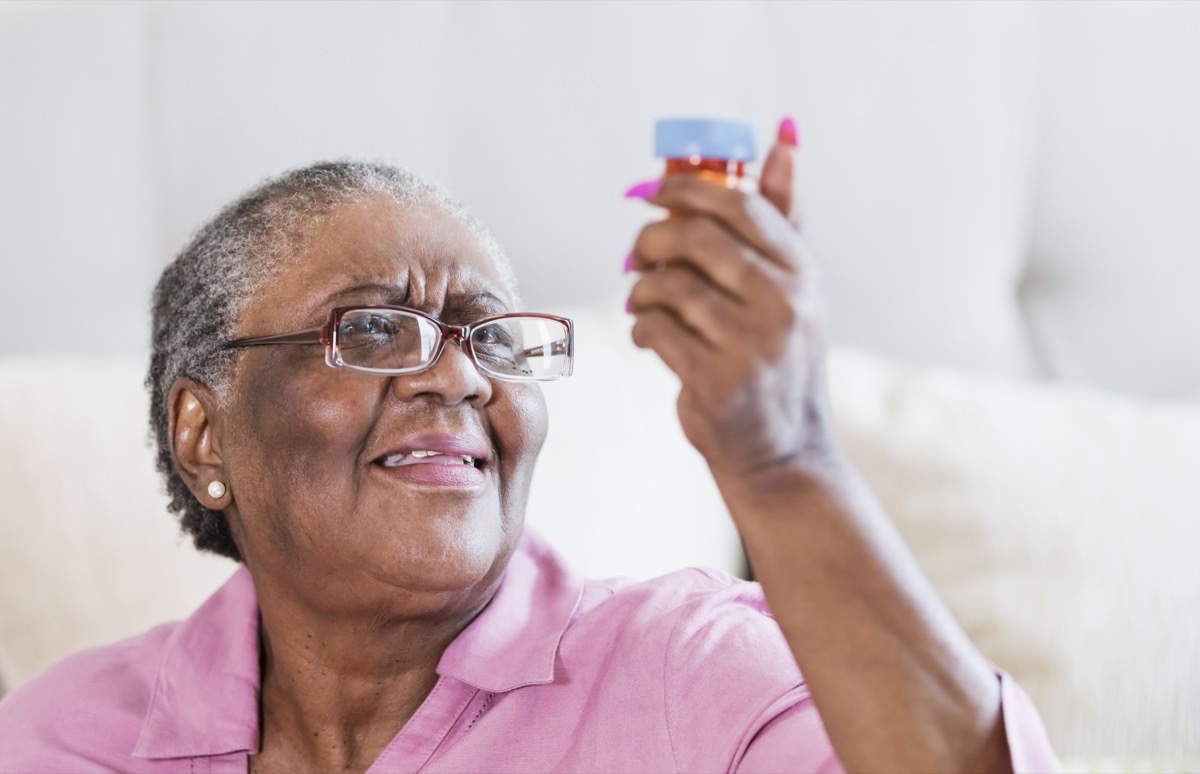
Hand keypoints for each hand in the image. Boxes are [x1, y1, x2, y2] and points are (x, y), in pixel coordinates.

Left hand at [626, 119, 832, 484]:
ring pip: (669, 286)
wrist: (782, 449)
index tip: (654, 191)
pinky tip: (649, 335)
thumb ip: (782, 216)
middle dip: (652, 239)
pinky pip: (655, 331)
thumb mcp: (794, 288)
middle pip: (696, 239)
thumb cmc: (776, 356)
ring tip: (644, 303)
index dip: (687, 189)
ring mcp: (752, 346)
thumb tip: (784, 135)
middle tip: (637, 253)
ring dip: (642, 291)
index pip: (740, 205)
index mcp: (803, 273)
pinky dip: (641, 328)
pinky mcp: (716, 383)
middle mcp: (785, 305)